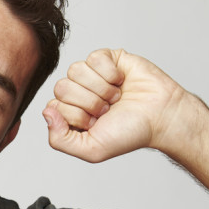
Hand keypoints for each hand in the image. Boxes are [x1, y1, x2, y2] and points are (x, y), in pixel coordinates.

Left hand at [42, 49, 186, 162]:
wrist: (162, 116)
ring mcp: (90, 75)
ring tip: (116, 97)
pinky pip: (94, 58)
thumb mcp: (91, 149)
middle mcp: (77, 92)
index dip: (76, 115)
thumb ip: (60, 139)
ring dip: (101, 88)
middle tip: (108, 110)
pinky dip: (110, 73)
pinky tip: (121, 81)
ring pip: (75, 70)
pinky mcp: (106, 59)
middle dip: (89, 102)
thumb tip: (46, 113)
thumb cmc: (130, 133)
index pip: (53, 106)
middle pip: (62, 87)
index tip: (96, 123)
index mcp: (69, 112)